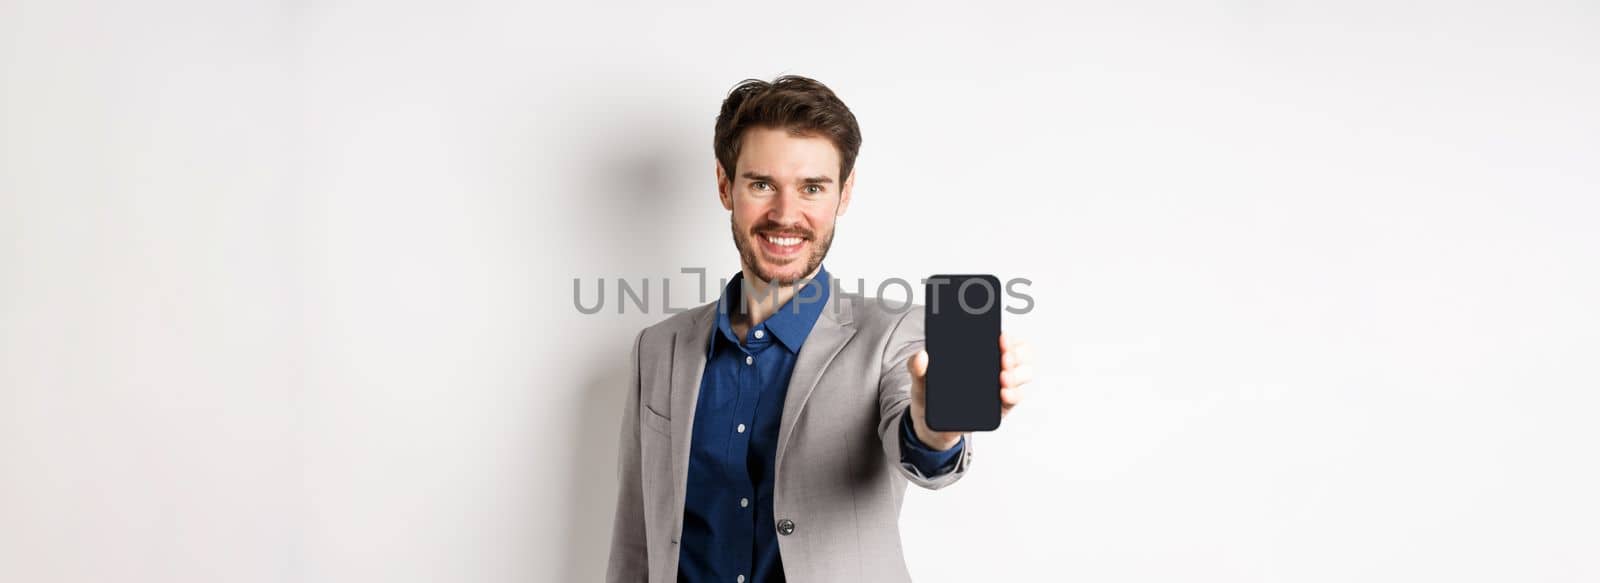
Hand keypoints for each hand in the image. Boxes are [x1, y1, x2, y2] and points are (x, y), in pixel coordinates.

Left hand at [906, 333, 1035, 449]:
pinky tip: (1003, 393)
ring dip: (1017, 374)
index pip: (1005, 338)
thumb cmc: (931, 394)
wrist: (932, 425)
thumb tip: (921, 356)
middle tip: (1003, 357)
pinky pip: (1015, 399)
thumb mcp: (921, 378)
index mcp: (982, 353)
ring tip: (1002, 376)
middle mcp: (996, 367)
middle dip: (1016, 354)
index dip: (1009, 336)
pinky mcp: (1001, 407)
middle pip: (1021, 354)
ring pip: (1023, 375)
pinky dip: (1013, 395)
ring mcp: (1001, 386)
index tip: (1001, 337)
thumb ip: (916, 366)